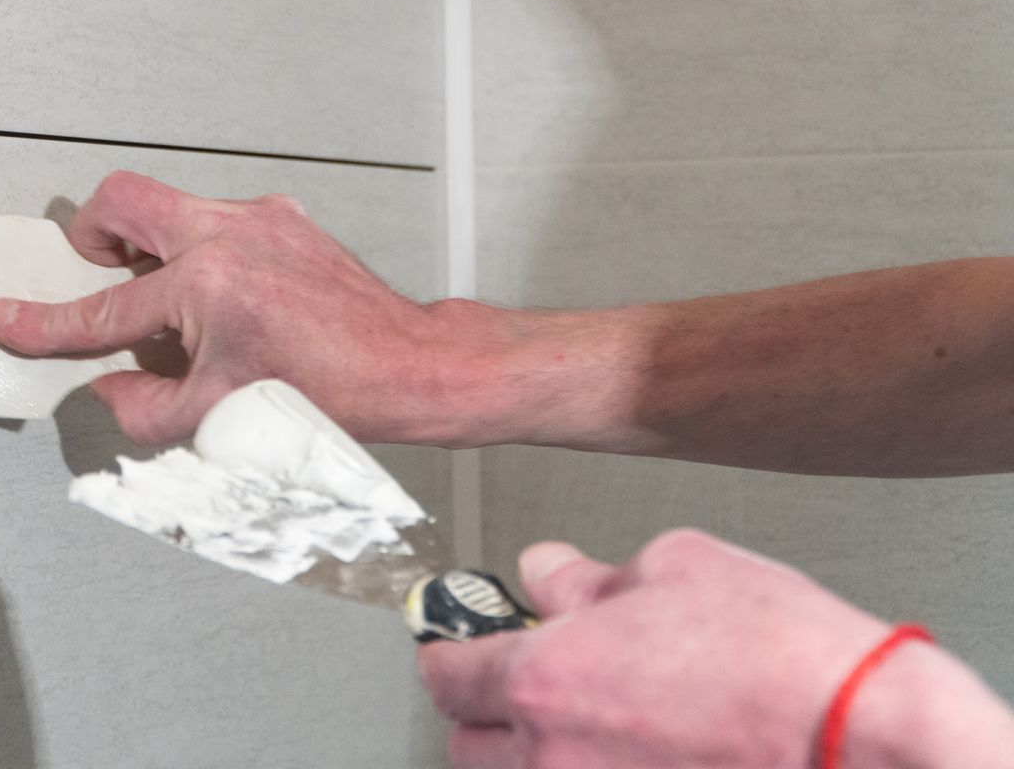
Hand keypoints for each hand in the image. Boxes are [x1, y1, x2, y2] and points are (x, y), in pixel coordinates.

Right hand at [0, 170, 483, 444]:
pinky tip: (221, 304)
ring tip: (170, 305)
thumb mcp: (216, 420)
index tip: (5, 318)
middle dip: (94, 237)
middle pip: (122, 201)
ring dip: (153, 251)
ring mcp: (260, 219)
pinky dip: (201, 257)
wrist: (409, 367)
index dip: (43, 323)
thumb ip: (141, 407)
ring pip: (170, 208)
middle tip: (99, 277)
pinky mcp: (284, 219)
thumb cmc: (334, 393)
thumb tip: (107, 387)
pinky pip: (216, 222)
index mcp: (207, 287)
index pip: (102, 310)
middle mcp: (229, 237)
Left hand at [419, 528, 1005, 768]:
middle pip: (468, 746)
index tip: (460, 641)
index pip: (448, 674)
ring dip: (536, 756)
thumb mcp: (679, 569)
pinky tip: (636, 755)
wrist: (872, 742)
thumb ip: (591, 576)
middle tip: (532, 684)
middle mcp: (556, 761)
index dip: (451, 650)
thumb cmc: (790, 661)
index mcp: (547, 681)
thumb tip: (548, 576)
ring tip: (594, 726)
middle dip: (488, 712)